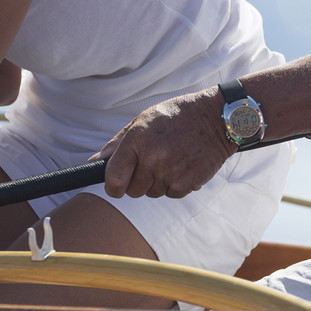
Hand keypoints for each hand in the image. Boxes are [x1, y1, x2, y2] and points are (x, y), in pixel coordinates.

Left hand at [94, 86, 235, 198]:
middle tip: (152, 161)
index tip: (117, 184)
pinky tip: (183, 164)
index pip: (113, 180)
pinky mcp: (188, 184)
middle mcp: (153, 159)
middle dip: (138, 181)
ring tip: (171, 158)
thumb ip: (117, 144)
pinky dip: (175, 184)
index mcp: (137, 141)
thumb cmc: (176, 116)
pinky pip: (172, 194)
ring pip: (153, 193)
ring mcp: (171, 173)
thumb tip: (94, 163)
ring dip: (158, 182)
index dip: (113, 186)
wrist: (216, 118)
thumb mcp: (143, 120)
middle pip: (133, 191)